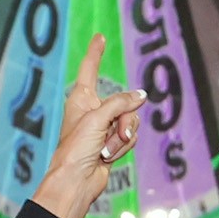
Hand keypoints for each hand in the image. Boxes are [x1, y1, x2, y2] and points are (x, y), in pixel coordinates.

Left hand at [28, 60, 148, 217]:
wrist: (77, 180)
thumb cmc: (76, 148)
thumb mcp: (98, 118)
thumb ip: (121, 103)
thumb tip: (141, 95)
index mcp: (81, 98)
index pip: (90, 68)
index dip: (95, 52)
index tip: (100, 37)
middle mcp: (93, 109)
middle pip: (124, 101)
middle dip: (124, 119)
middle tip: (113, 132)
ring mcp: (104, 126)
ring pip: (131, 119)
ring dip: (123, 136)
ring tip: (106, 149)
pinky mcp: (113, 142)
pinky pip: (130, 135)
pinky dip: (123, 147)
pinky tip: (107, 157)